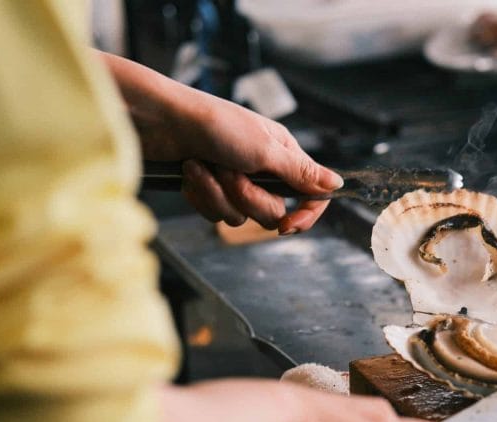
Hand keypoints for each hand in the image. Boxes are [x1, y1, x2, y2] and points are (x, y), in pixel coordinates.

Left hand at [173, 94, 343, 233]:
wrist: (159, 120)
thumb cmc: (213, 124)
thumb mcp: (264, 149)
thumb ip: (302, 172)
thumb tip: (337, 183)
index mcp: (283, 156)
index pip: (310, 196)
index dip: (304, 216)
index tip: (287, 227)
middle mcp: (263, 170)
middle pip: (271, 212)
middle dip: (245, 197)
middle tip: (228, 170)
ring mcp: (235, 181)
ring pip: (239, 216)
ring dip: (217, 193)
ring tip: (202, 166)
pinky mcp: (210, 189)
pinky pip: (214, 213)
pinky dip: (200, 194)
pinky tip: (190, 172)